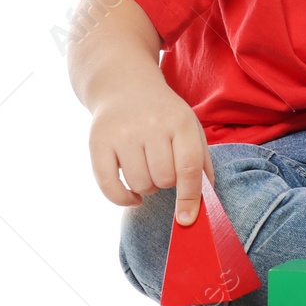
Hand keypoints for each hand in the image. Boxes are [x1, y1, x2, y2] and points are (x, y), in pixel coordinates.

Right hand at [88, 77, 215, 224]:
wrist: (124, 86)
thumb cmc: (164, 114)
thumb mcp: (190, 127)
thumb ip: (202, 162)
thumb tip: (207, 201)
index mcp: (180, 122)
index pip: (188, 167)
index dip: (190, 197)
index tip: (187, 219)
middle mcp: (151, 125)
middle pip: (163, 179)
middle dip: (166, 183)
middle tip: (162, 169)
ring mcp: (122, 133)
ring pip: (139, 184)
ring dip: (146, 187)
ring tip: (147, 170)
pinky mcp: (98, 142)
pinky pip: (109, 186)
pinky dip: (123, 199)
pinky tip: (132, 196)